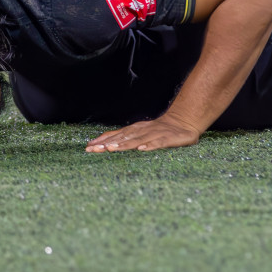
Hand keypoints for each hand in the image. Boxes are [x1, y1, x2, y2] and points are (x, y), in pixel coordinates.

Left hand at [86, 113, 200, 152]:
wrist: (183, 122)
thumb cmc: (159, 130)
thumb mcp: (140, 133)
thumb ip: (124, 138)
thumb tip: (102, 144)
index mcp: (134, 130)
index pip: (115, 135)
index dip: (102, 141)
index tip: (88, 147)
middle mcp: (141, 131)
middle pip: (122, 138)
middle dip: (107, 144)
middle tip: (93, 150)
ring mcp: (154, 134)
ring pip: (137, 140)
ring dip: (124, 145)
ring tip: (111, 149)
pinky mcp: (168, 139)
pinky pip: (158, 143)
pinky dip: (150, 146)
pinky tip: (142, 150)